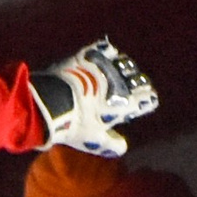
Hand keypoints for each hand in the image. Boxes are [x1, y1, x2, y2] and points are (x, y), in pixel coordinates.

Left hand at [28, 37, 155, 157]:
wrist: (49, 104)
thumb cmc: (73, 125)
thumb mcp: (93, 140)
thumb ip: (111, 144)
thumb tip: (122, 146)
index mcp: (123, 105)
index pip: (146, 99)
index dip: (146, 100)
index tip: (146, 100)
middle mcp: (117, 84)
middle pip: (137, 80)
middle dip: (138, 84)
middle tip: (135, 86)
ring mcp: (102, 69)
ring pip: (123, 63)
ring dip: (125, 67)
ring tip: (122, 70)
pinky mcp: (86, 57)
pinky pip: (104, 49)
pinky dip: (108, 51)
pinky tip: (108, 52)